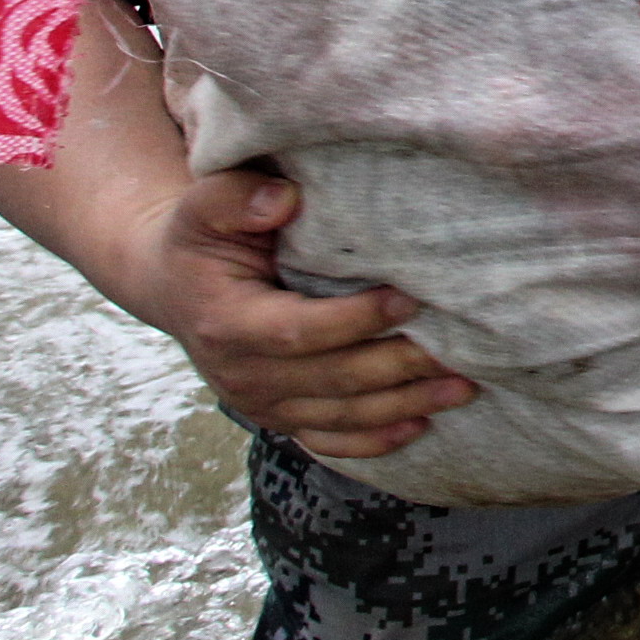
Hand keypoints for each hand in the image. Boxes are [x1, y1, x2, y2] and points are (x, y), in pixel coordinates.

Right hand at [115, 167, 473, 457]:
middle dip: (400, 367)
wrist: (176, 285)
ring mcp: (261, 403)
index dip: (356, 319)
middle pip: (332, 379)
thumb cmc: (204, 239)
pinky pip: (327, 440)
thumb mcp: (205, 206)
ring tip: (463, 387)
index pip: (299, 331)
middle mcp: (242, 374)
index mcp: (226, 323)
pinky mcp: (278, 417)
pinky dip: (374, 441)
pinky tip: (421, 427)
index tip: (411, 298)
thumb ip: (238, 198)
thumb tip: (285, 199)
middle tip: (462, 352)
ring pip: (340, 415)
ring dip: (404, 405)